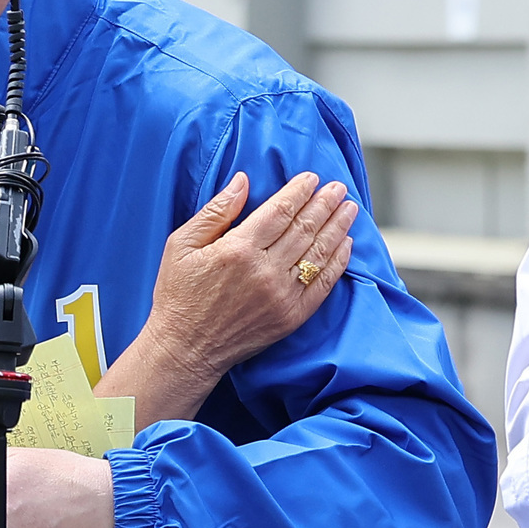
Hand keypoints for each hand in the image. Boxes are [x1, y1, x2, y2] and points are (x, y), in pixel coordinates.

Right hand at [98, 171, 356, 428]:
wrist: (184, 349)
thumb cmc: (178, 296)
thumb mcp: (181, 246)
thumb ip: (215, 211)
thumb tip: (243, 180)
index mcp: (237, 249)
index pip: (279, 211)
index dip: (299, 191)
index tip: (311, 178)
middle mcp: (264, 271)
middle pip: (305, 228)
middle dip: (324, 203)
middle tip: (338, 187)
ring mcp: (282, 295)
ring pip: (319, 253)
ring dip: (338, 227)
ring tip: (350, 209)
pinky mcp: (291, 317)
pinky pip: (323, 284)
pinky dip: (338, 262)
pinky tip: (346, 245)